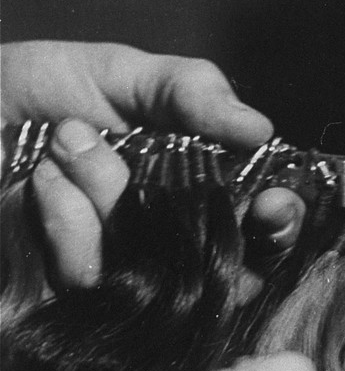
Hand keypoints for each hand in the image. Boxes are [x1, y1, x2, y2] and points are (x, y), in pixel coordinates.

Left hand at [1, 41, 304, 288]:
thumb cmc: (39, 93)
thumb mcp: (124, 75)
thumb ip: (192, 94)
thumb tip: (260, 131)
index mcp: (198, 192)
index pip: (263, 230)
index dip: (279, 225)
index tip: (273, 203)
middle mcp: (172, 244)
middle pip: (233, 277)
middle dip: (225, 240)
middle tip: (210, 204)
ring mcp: (127, 275)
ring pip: (158, 273)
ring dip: (113, 197)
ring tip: (70, 140)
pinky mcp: (76, 295)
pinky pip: (95, 279)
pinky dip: (69, 221)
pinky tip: (44, 179)